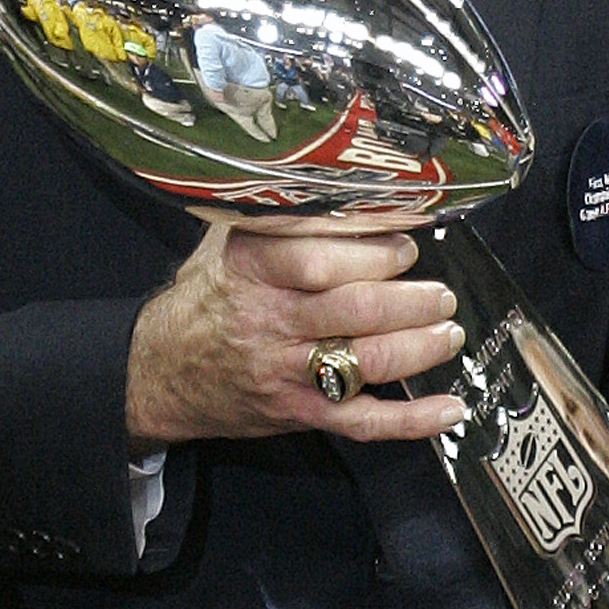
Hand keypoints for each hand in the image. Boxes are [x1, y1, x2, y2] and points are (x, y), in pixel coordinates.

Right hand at [125, 221, 465, 449]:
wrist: (160, 372)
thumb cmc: (208, 297)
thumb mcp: (225, 243)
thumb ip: (278, 219)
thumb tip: (348, 186)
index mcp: (250, 270)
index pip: (315, 260)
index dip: (370, 253)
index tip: (404, 246)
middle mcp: (269, 321)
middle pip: (352, 312)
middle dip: (409, 302)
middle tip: (440, 293)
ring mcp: (285, 372)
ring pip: (364, 363)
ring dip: (419, 348)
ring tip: (448, 331)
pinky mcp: (299, 412)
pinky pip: (361, 422)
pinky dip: (410, 420)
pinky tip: (448, 408)